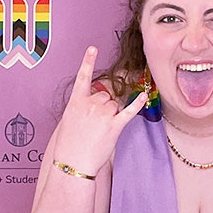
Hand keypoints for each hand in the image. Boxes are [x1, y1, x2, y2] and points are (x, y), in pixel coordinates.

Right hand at [51, 46, 146, 173]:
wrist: (72, 163)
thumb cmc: (68, 146)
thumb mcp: (69, 122)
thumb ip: (81, 109)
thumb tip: (95, 105)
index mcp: (76, 102)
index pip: (83, 78)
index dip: (88, 62)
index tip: (93, 48)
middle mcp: (90, 105)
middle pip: (105, 96)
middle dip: (104, 106)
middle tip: (96, 124)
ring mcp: (103, 115)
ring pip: (115, 105)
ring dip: (113, 114)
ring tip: (102, 131)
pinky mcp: (114, 126)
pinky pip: (129, 111)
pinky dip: (138, 104)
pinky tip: (144, 96)